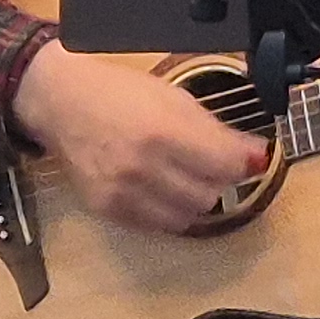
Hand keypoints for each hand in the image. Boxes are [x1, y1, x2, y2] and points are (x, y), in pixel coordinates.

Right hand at [12, 41, 270, 235]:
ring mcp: (123, 193)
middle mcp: (142, 167)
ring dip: (197, 197)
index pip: (226, 165)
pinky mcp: (108, 211)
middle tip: (212, 161)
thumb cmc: (119, 93)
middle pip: (211, 194)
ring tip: (186, 173)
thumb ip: (217, 131)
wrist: (62, 103)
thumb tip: (257, 155)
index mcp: (162, 131)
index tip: (251, 156)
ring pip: (189, 216)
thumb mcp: (174, 98)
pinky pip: (160, 225)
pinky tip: (163, 187)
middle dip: (220, 178)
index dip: (246, 161)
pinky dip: (171, 210)